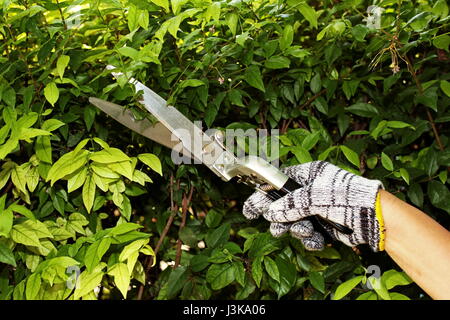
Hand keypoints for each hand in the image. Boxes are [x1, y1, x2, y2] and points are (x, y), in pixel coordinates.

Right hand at [243, 161, 383, 250]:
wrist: (375, 218)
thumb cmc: (346, 197)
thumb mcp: (314, 197)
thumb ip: (290, 204)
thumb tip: (271, 213)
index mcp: (308, 175)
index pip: (278, 183)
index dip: (264, 196)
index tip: (251, 208)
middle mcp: (311, 192)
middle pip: (284, 207)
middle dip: (282, 220)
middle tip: (278, 229)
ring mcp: (318, 209)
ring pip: (295, 223)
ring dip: (299, 230)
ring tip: (308, 231)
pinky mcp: (325, 226)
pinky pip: (309, 234)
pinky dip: (311, 240)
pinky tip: (318, 240)